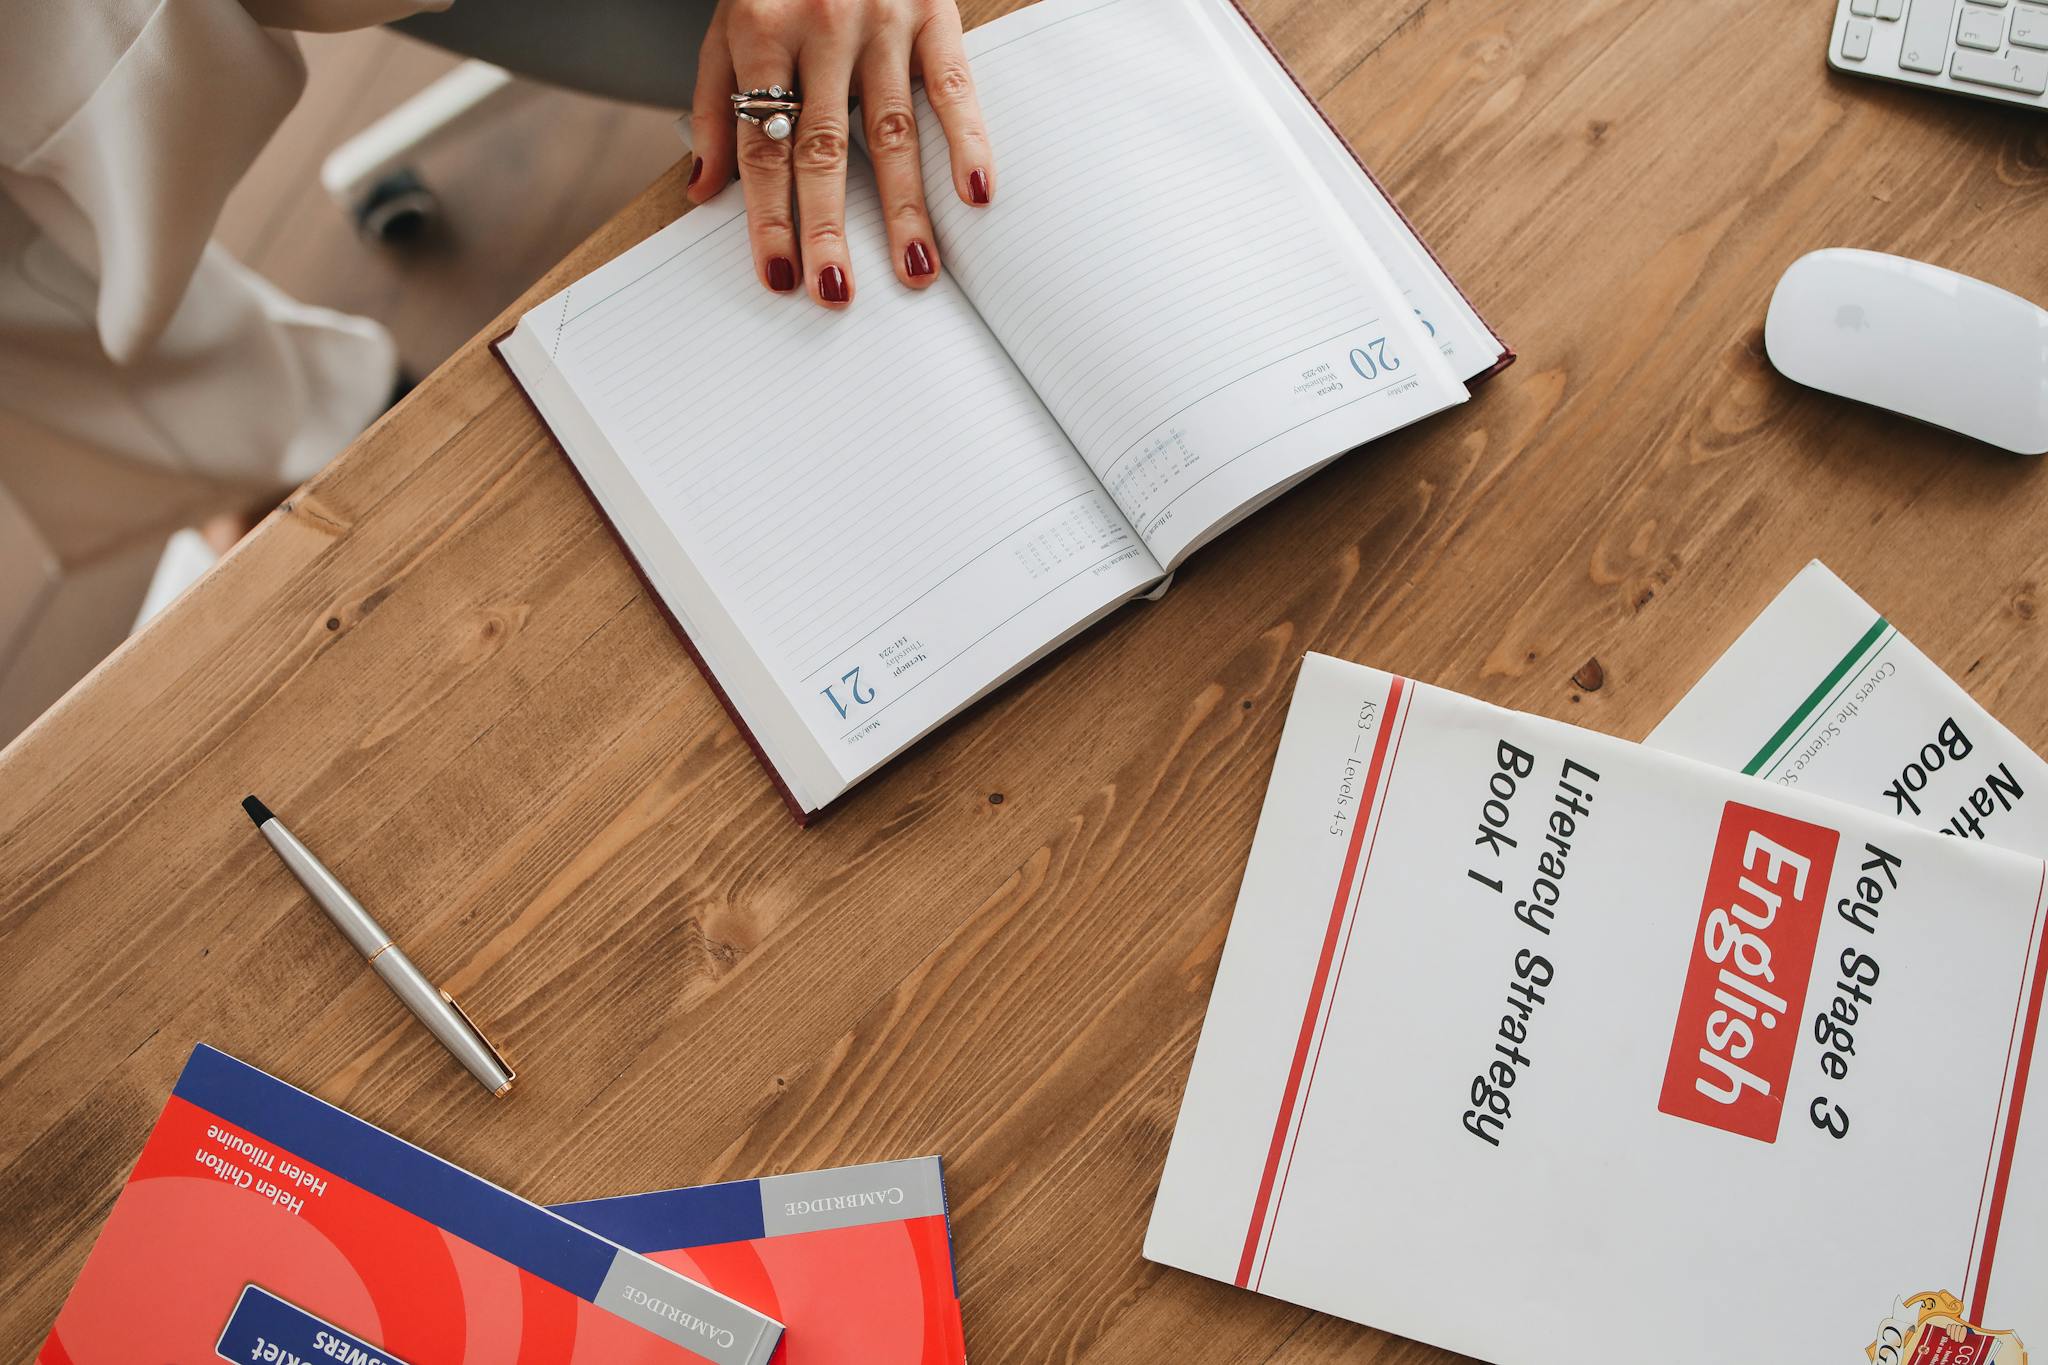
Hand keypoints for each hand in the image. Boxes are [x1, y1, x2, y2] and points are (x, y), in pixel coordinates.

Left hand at [687, 0, 994, 305]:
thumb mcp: (728, 21)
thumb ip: (718, 103)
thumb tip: (705, 191)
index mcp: (761, 25)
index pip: (762, 143)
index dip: (768, 215)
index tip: (778, 273)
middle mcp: (822, 23)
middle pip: (823, 146)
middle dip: (828, 226)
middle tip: (836, 290)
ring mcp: (884, 19)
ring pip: (891, 129)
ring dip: (906, 207)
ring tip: (915, 269)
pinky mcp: (935, 12)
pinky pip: (953, 87)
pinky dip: (969, 141)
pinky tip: (976, 193)